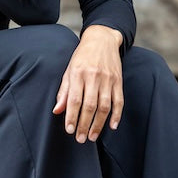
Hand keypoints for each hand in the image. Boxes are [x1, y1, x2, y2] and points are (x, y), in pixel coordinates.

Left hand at [52, 26, 123, 142]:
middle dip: (84, 124)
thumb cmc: (82, 56)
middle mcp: (94, 76)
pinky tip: (112, 126)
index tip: (69, 130)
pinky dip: (117, 115)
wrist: (102, 39)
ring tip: (92, 136)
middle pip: (90, 105)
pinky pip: (119, 101)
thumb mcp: (69, 70)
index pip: (75, 99)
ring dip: (99, 124)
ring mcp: (108, 79)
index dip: (72, 116)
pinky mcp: (118, 80)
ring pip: (105, 106)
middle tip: (80, 139)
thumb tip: (57, 111)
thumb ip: (64, 91)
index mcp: (78, 73)